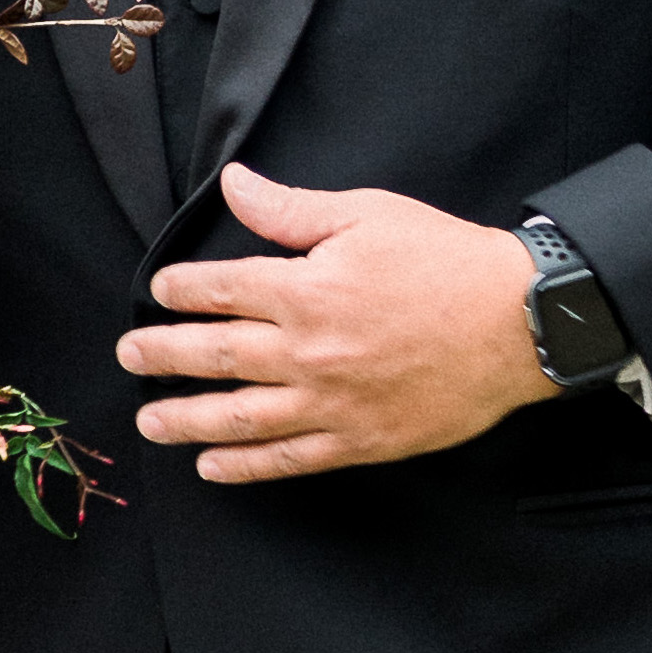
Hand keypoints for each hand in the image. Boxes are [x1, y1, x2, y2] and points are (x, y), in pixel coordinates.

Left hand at [120, 161, 543, 482]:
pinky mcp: (358, 439)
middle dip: (162, 355)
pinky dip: (243, 467)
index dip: (180, 290)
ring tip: (148, 420)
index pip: (219, 290)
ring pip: (238, 417)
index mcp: (306, 288)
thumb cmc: (447, 261)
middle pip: (214, 355)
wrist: (523, 322)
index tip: (159, 291)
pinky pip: (287, 459)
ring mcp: (331, 401)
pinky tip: (209, 467)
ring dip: (185, 420)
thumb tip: (232, 185)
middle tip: (129, 355)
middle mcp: (308, 349)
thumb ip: (290, 210)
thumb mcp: (368, 215)